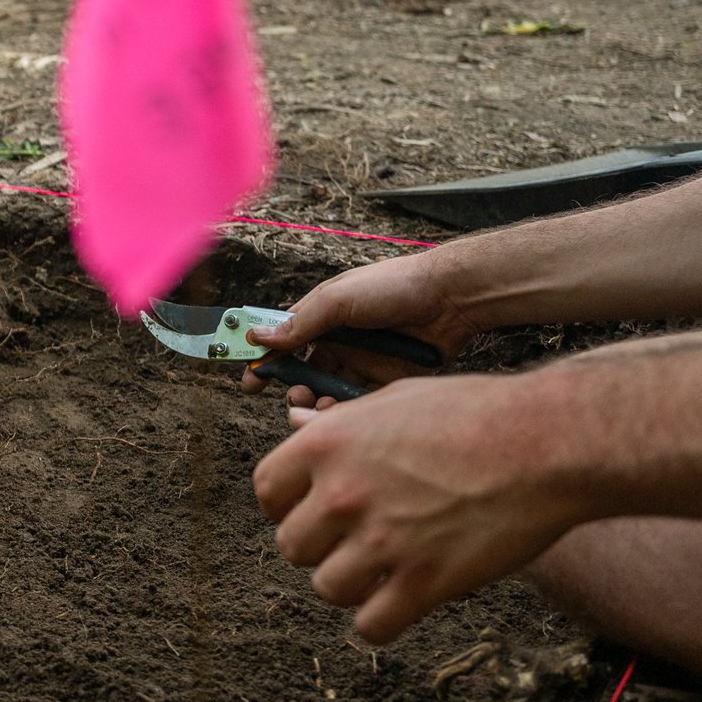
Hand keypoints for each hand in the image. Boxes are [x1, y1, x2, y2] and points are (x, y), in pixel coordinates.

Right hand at [238, 249, 476, 408]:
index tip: (250, 383)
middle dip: (293, 389)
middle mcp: (339, 341)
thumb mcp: (338, 300)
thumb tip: (256, 337)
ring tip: (317, 407)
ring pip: (329, 391)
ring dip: (317, 403)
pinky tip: (343, 414)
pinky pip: (359, 402)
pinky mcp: (387, 381)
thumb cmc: (392, 287)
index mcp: (322, 317)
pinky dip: (346, 411)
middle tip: (294, 398)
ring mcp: (363, 362)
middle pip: (304, 373)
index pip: (284, 341)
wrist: (451, 299)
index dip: (265, 361)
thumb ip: (299, 324)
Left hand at [253, 371, 587, 641]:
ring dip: (349, 585)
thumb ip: (339, 423)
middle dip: (320, 546)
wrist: (547, 443)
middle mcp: (343, 493)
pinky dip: (380, 622)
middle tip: (354, 541)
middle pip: (292, 545)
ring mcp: (382, 541)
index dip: (285, 505)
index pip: (266, 491)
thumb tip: (295, 425)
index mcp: (327, 443)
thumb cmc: (476, 413)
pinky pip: (371, 627)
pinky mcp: (424, 583)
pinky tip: (401, 602)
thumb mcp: (394, 400)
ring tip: (381, 569)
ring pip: (326, 588)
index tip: (311, 511)